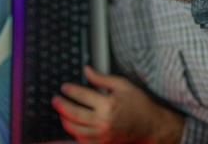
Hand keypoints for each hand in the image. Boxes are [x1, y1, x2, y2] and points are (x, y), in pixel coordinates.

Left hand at [52, 66, 183, 143]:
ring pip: (75, 129)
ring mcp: (102, 135)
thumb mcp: (122, 85)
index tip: (64, 87)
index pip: (81, 95)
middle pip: (73, 113)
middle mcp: (103, 121)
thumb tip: (86, 70)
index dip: (70, 90)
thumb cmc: (138, 104)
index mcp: (108, 104)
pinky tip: (72, 125)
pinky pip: (82, 141)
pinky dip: (74, 133)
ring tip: (62, 112)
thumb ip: (101, 78)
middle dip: (61, 105)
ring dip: (65, 120)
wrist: (151, 125)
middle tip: (56, 99)